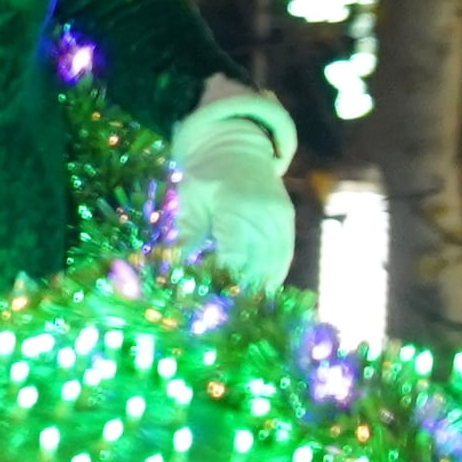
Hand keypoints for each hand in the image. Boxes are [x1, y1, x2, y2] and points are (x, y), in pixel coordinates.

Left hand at [166, 78, 297, 292]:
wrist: (237, 144)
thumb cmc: (206, 174)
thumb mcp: (190, 200)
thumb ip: (187, 236)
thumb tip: (173, 270)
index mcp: (238, 206)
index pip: (234, 258)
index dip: (222, 285)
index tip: (206, 305)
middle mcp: (266, 215)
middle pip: (257, 268)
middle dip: (239, 295)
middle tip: (220, 316)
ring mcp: (281, 220)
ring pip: (275, 268)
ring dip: (258, 291)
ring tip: (239, 312)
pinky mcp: (288, 224)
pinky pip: (283, 259)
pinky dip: (271, 278)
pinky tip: (256, 294)